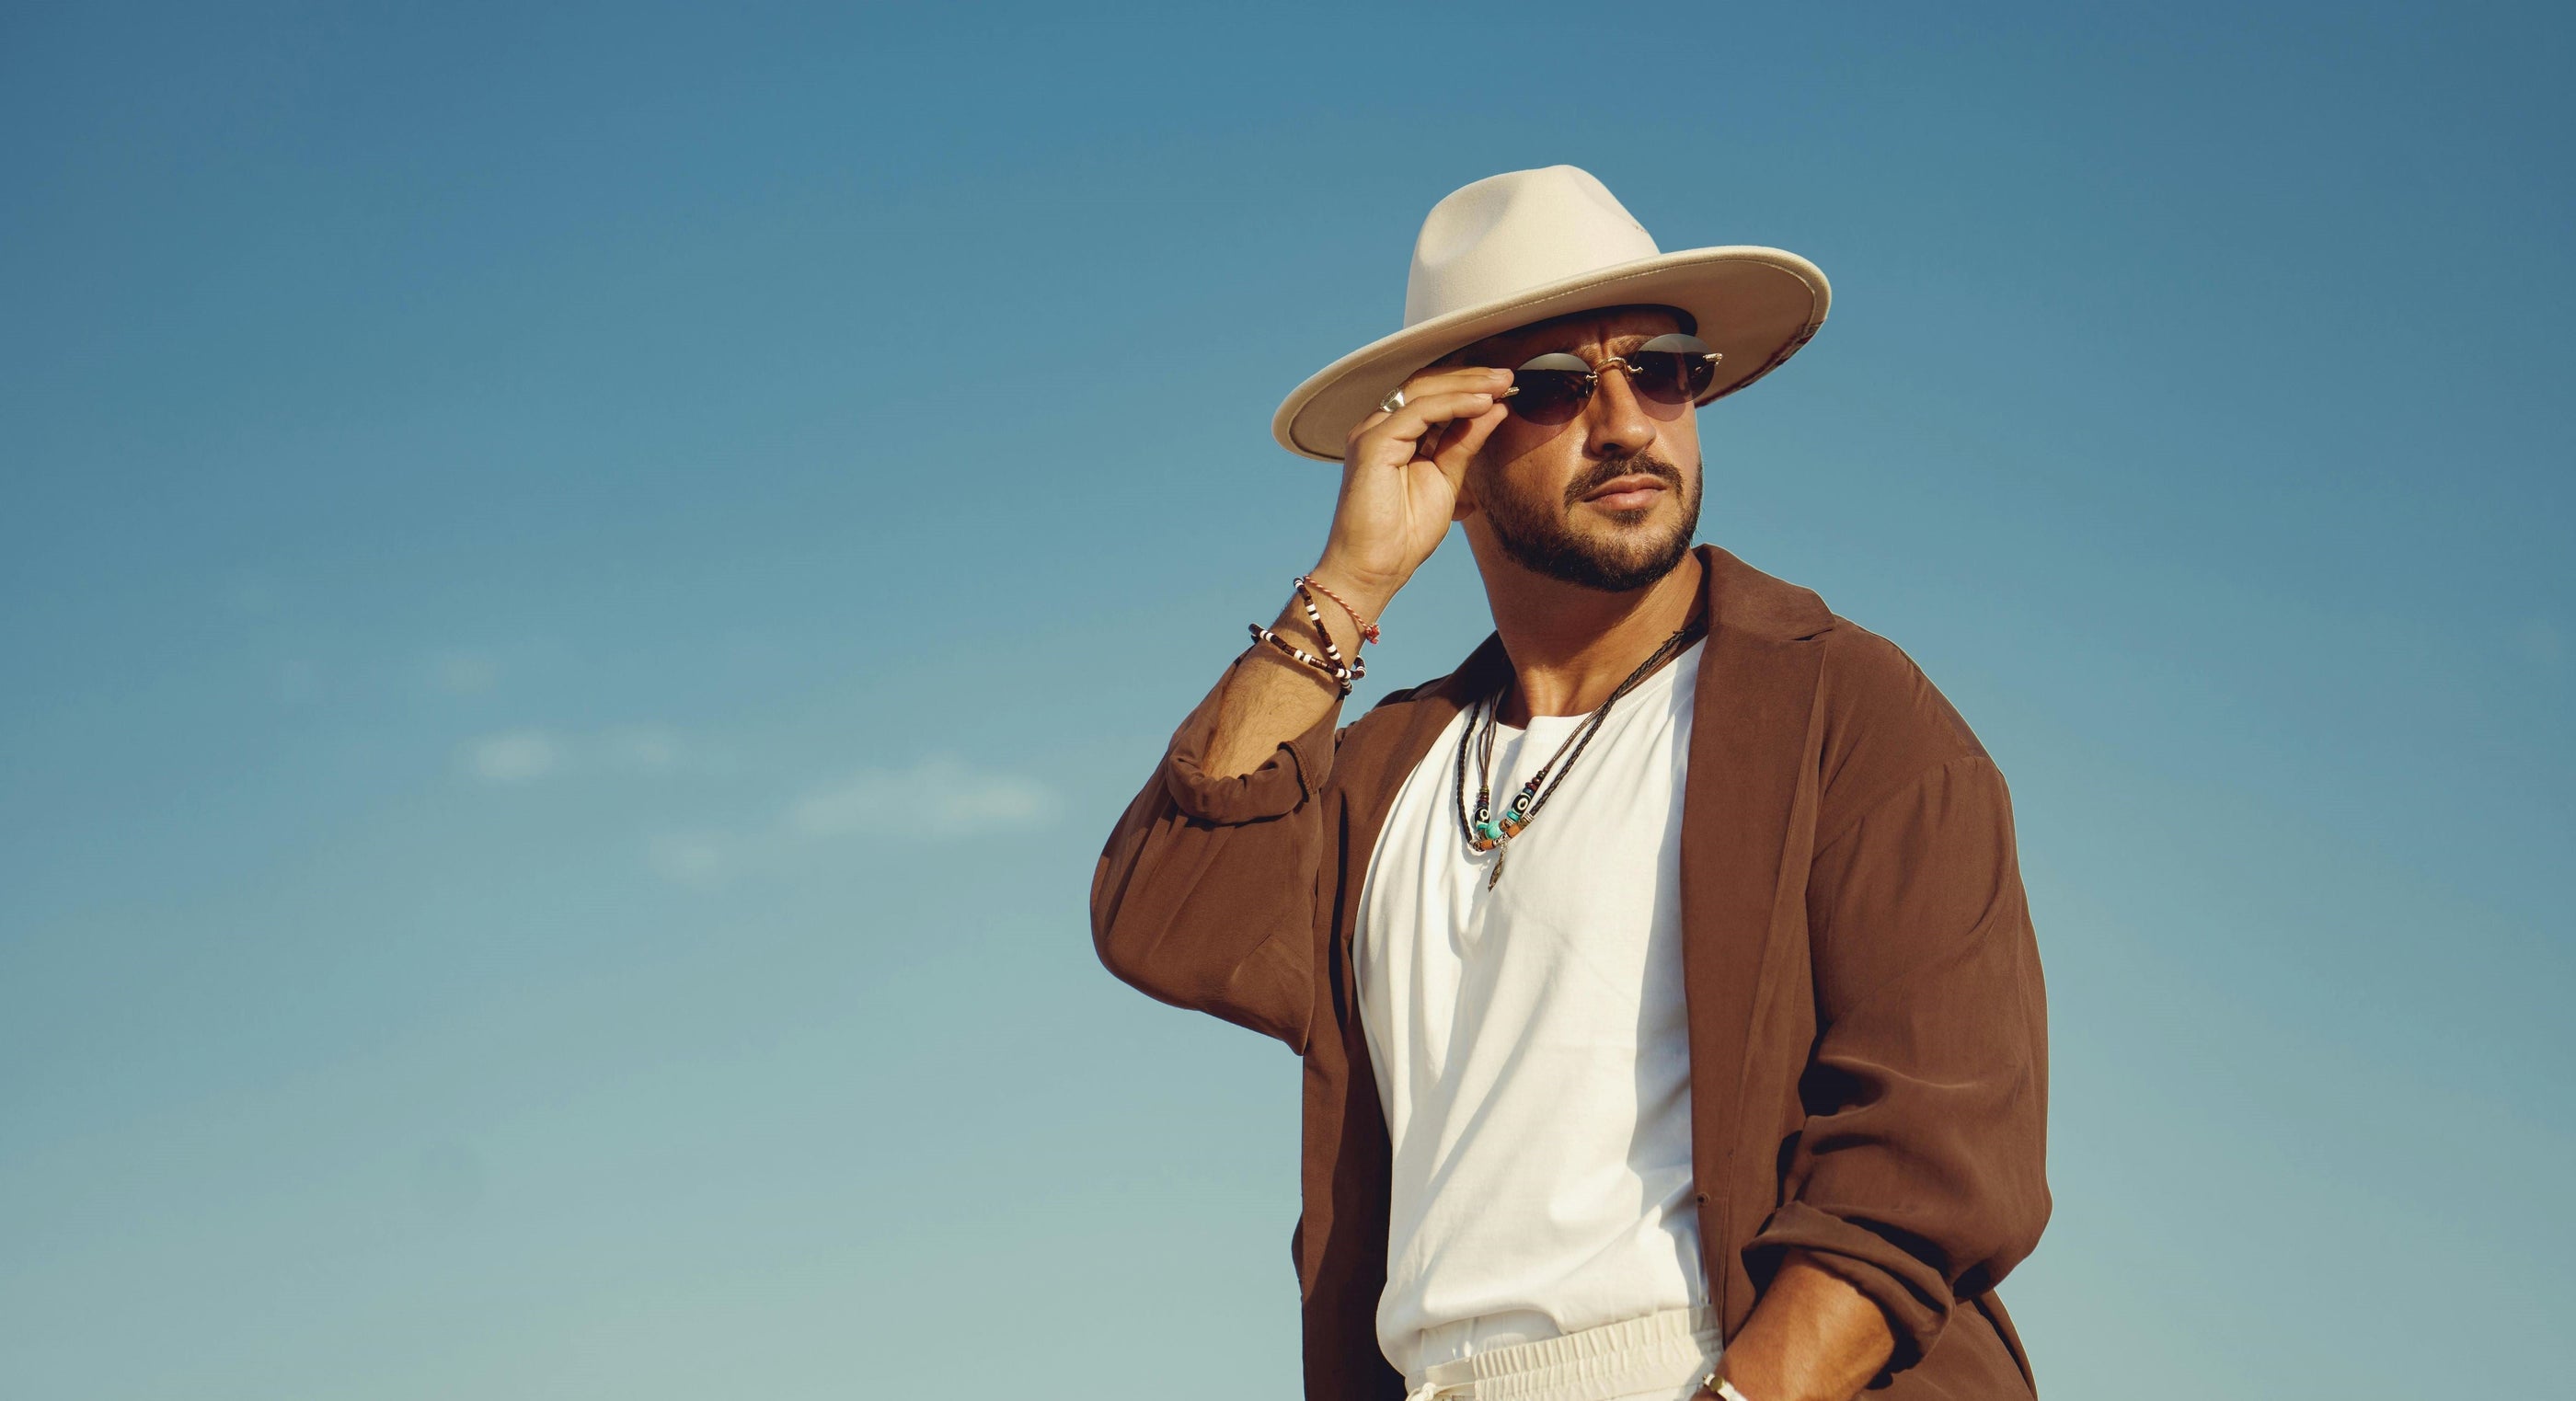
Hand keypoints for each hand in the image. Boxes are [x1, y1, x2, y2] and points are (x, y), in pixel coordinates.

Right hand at [1310, 365, 1513, 610]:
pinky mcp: (1373, 443)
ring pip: (1423, 391)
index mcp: (1395, 434)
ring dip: (1466, 384)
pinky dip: (1454, 404)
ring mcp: (1373, 432)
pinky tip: (1482, 403)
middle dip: (1471, 377)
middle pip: (1426, 385)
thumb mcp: (1448, 478)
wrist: (1375, 568)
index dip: (1468, 385)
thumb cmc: (1404, 532)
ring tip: (1501, 384)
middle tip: (1508, 376)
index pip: (1431, 395)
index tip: (1505, 384)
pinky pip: (1419, 412)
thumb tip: (1496, 407)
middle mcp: (1379, 427)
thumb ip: (1466, 441)